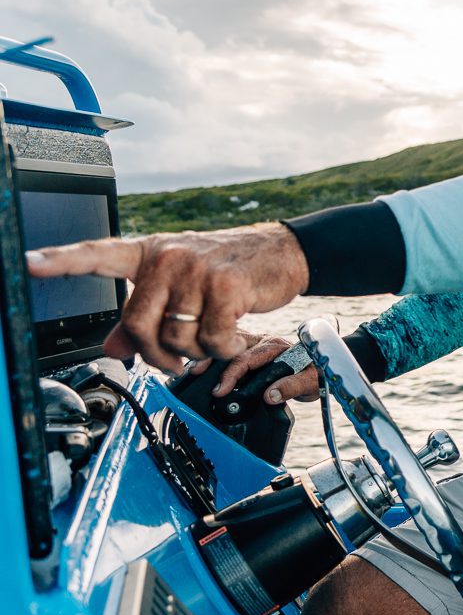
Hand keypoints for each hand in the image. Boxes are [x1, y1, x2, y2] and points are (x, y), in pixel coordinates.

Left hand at [27, 222, 309, 371]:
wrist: (282, 253)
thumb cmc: (229, 270)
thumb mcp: (182, 288)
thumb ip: (146, 316)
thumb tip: (114, 348)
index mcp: (149, 254)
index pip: (97, 254)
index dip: (60, 260)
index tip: (28, 263)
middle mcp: (168, 258)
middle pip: (137, 325)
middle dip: (157, 355)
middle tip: (176, 360)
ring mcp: (197, 270)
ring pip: (176, 339)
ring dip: (198, 353)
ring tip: (215, 340)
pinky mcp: (227, 286)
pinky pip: (211, 340)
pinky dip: (224, 350)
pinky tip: (235, 338)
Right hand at [199, 333, 319, 405]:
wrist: (320, 369)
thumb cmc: (315, 374)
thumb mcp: (309, 382)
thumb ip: (291, 387)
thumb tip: (269, 396)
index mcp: (277, 347)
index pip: (248, 358)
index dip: (232, 375)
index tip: (220, 391)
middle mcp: (264, 341)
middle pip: (232, 346)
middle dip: (212, 359)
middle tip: (195, 374)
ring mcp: (256, 343)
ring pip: (228, 344)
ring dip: (210, 355)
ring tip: (193, 368)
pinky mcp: (250, 349)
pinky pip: (229, 349)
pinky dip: (215, 355)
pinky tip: (202, 365)